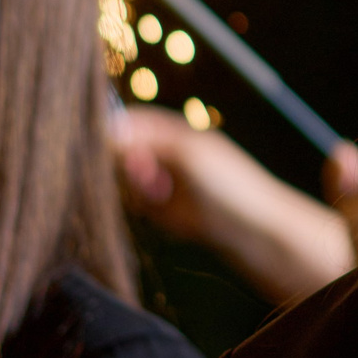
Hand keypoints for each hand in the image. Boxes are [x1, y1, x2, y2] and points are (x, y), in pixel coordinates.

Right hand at [114, 106, 354, 303]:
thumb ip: (147, 142)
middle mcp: (170, 155)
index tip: (98, 146)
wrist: (259, 235)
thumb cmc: (232, 187)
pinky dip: (143, 210)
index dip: (112, 131)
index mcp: (178, 132)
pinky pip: (138, 207)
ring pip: (127, 182)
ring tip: (160, 196)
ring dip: (135, 190)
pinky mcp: (167, 212)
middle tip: (146, 176)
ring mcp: (168, 184)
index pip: (132, 122)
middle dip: (126, 165)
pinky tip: (162, 215)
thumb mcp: (187, 156)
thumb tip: (106, 130)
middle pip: (123, 153)